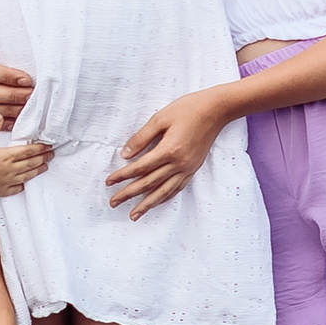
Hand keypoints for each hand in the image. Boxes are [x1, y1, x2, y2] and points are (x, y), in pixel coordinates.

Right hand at [0, 116, 51, 199]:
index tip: (48, 145)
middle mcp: (10, 169)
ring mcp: (7, 181)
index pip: (28, 151)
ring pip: (27, 175)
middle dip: (43, 158)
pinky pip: (16, 189)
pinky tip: (24, 184)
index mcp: (7, 156)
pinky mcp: (2, 191)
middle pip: (31, 163)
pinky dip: (23, 185)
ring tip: (45, 167)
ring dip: (37, 170)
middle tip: (52, 155)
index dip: (40, 148)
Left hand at [107, 89, 228, 217]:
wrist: (217, 110)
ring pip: (163, 191)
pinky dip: (164, 197)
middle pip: (149, 183)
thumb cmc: (188, 109)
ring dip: (147, 205)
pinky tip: (156, 203)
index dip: (122, 176)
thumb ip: (142, 137)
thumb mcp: (161, 118)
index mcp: (168, 150)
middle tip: (114, 202)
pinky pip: (177, 188)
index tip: (109, 182)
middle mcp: (178, 164)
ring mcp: (187, 168)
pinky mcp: (193, 168)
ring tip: (133, 215)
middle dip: (129, 194)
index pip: (140, 168)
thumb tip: (125, 154)